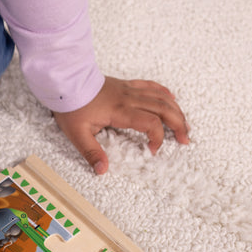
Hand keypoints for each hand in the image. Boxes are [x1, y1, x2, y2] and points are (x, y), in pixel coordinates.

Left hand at [53, 76, 189, 173]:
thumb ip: (91, 152)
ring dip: (176, 110)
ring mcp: (128, 90)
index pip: (150, 122)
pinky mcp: (125, 85)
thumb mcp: (77, 134)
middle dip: (178, 124)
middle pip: (163, 108)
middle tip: (185, 139)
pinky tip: (172, 98)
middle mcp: (129, 99)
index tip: (152, 150)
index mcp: (120, 111)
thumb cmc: (71, 106)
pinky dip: (164, 92)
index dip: (157, 137)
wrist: (66, 81)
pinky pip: (150, 85)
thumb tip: (102, 170)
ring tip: (184, 124)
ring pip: (160, 97)